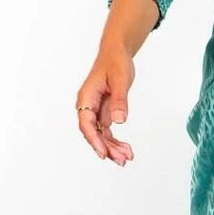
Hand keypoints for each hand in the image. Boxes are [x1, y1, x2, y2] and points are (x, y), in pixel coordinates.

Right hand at [75, 46, 135, 165]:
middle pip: (93, 133)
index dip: (93, 139)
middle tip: (121, 160)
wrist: (116, 54)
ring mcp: (96, 111)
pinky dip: (116, 141)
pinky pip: (108, 132)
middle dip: (106, 148)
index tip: (102, 153)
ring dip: (112, 148)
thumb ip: (120, 100)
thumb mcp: (120, 79)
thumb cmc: (115, 62)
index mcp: (86, 97)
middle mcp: (88, 106)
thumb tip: (120, 121)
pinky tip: (126, 150)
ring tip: (127, 158)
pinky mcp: (104, 113)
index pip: (86, 123)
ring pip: (101, 135)